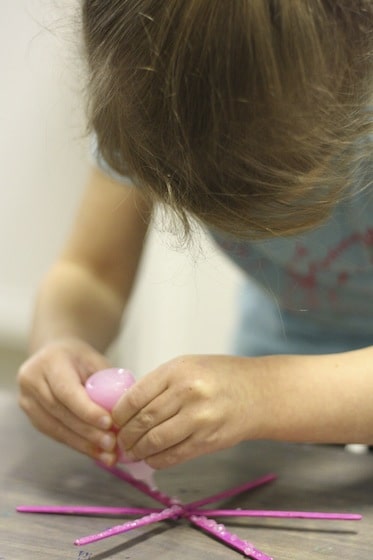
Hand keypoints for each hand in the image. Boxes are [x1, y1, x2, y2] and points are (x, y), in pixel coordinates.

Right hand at [17, 338, 116, 464]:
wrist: (55, 355)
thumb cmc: (80, 358)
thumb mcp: (95, 361)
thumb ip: (107, 382)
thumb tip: (126, 410)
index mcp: (50, 361)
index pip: (66, 390)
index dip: (87, 410)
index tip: (108, 423)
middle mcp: (32, 380)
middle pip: (60, 412)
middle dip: (88, 431)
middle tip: (111, 444)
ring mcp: (27, 399)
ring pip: (55, 428)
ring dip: (83, 444)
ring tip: (107, 454)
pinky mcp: (30, 416)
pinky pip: (54, 434)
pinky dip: (77, 444)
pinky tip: (95, 452)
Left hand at [112, 354, 261, 468]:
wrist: (258, 393)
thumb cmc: (220, 376)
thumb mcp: (187, 366)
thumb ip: (158, 384)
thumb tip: (125, 408)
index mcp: (178, 371)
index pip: (134, 397)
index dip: (118, 414)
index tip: (113, 421)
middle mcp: (188, 393)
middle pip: (142, 421)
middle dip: (125, 435)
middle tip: (119, 441)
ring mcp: (199, 419)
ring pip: (154, 442)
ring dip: (138, 451)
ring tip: (132, 451)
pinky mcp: (208, 441)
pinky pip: (173, 456)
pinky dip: (156, 460)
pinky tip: (151, 457)